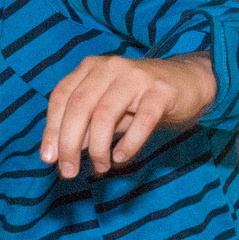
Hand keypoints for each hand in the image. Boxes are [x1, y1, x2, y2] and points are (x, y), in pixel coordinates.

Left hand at [41, 53, 214, 179]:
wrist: (190, 82)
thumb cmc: (141, 98)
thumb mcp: (108, 110)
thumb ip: (85, 126)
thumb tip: (61, 152)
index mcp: (91, 68)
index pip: (61, 97)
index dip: (51, 129)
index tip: (49, 159)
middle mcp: (110, 67)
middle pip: (80, 106)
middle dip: (69, 143)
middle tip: (68, 172)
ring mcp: (136, 77)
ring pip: (105, 114)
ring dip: (98, 147)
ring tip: (100, 168)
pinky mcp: (161, 91)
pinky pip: (141, 121)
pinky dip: (129, 143)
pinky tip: (121, 158)